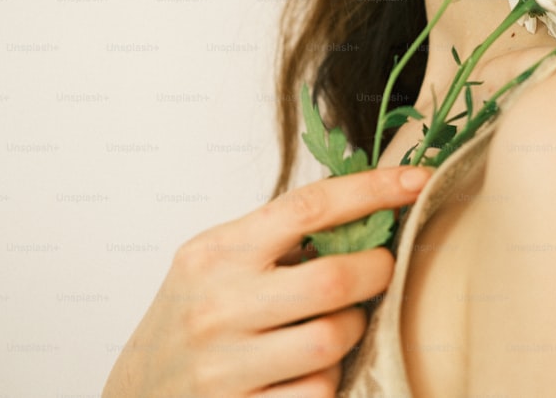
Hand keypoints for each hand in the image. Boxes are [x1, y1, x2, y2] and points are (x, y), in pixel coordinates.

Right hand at [103, 166, 430, 396]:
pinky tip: (308, 367)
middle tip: (377, 269)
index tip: (418, 179)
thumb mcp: (221, 260)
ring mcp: (223, 366)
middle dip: (375, 270)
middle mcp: (216, 306)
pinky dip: (328, 378)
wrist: (138, 391)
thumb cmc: (197, 312)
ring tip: (337, 323)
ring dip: (353, 329)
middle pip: (333, 279)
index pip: (308, 207)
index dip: (373, 189)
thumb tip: (373, 206)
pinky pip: (319, 391)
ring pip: (333, 340)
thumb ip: (281, 237)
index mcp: (215, 253)